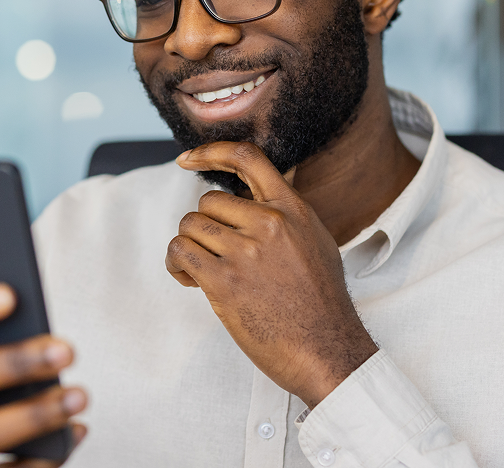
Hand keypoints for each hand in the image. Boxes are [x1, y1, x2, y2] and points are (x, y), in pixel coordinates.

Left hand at [167, 141, 377, 406]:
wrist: (327, 351)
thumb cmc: (320, 304)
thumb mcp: (316, 242)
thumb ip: (288, 214)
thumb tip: (265, 188)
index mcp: (293, 210)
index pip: (248, 158)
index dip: (210, 152)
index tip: (186, 159)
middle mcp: (269, 223)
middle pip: (207, 201)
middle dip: (203, 228)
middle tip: (212, 256)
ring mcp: (246, 251)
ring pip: (190, 226)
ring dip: (188, 248)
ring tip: (202, 272)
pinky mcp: (225, 280)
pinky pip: (180, 252)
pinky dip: (176, 265)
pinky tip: (190, 279)